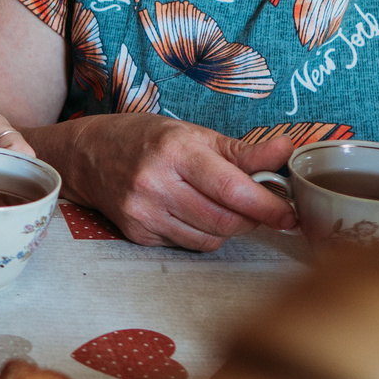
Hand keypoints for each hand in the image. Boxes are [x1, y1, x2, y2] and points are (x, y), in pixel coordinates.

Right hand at [54, 114, 294, 248]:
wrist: (87, 155)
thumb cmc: (145, 139)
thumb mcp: (193, 134)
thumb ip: (243, 150)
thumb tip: (288, 150)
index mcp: (175, 151)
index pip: (231, 189)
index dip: (267, 206)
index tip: (290, 215)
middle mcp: (156, 184)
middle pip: (225, 220)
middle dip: (252, 218)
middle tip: (260, 207)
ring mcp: (144, 213)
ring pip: (210, 238)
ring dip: (228, 227)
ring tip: (220, 205)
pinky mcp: (138, 234)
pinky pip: (188, 244)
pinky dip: (202, 233)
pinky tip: (191, 212)